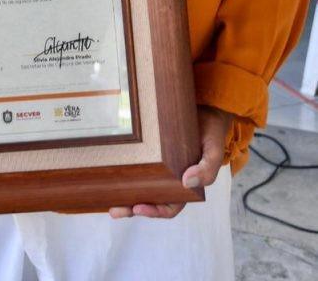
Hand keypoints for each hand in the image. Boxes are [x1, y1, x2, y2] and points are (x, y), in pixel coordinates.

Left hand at [108, 105, 232, 220]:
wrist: (207, 111)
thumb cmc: (211, 134)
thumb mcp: (213, 152)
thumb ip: (207, 169)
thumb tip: (187, 182)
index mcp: (185, 186)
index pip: (169, 207)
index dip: (154, 211)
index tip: (138, 207)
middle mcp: (171, 179)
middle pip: (150, 200)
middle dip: (132, 208)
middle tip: (116, 210)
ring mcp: (160, 166)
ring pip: (141, 187)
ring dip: (126, 196)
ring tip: (109, 201)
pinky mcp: (151, 152)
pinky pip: (138, 166)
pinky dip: (125, 173)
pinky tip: (111, 175)